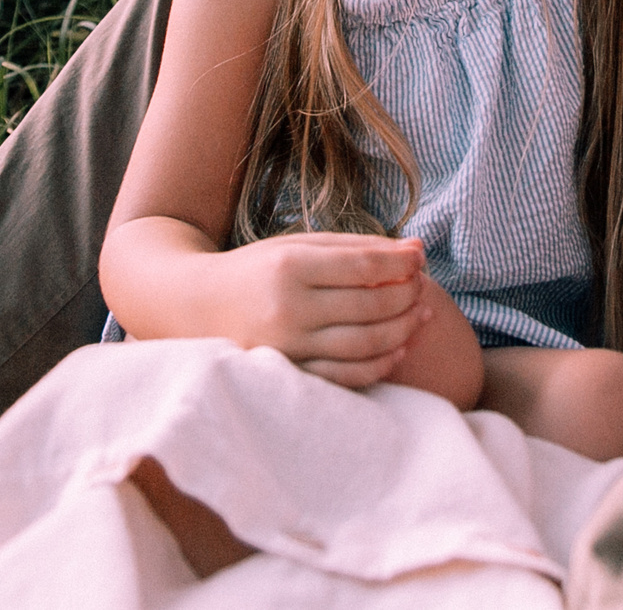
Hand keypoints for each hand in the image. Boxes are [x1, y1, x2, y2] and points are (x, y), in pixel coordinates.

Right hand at [218, 231, 433, 387]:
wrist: (199, 306)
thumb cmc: (259, 269)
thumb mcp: (299, 245)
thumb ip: (356, 247)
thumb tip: (416, 247)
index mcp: (289, 267)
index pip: (362, 266)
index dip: (401, 262)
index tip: (420, 256)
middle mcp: (287, 308)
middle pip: (369, 305)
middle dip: (408, 294)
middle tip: (423, 285)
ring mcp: (288, 347)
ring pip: (365, 343)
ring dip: (404, 328)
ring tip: (421, 313)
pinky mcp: (290, 375)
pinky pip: (348, 376)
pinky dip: (382, 364)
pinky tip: (400, 346)